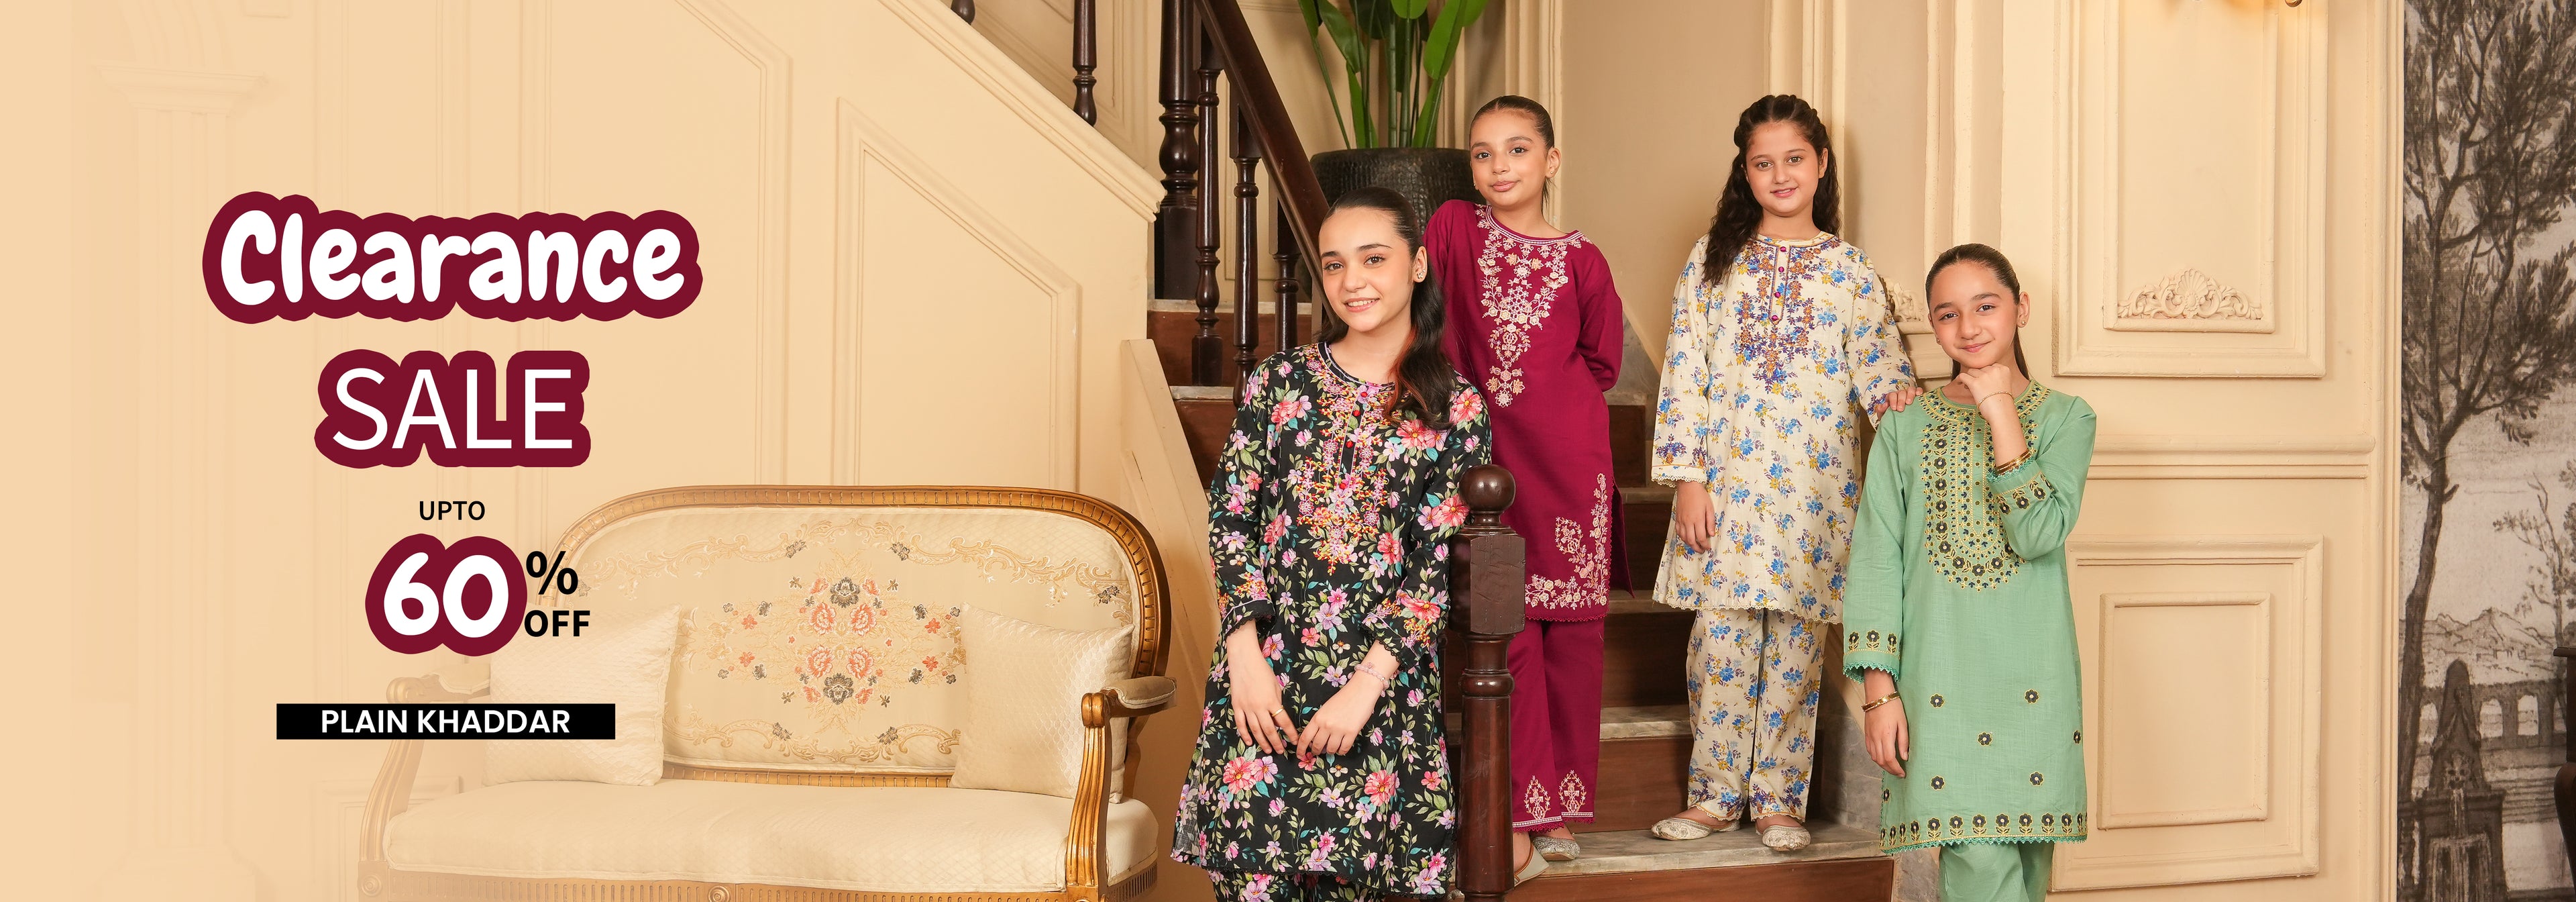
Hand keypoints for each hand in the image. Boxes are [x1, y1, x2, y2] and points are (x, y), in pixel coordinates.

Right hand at [1226, 625, 1294, 754]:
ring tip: (1268, 750)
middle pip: (1269, 729)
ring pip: (1255, 730)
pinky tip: (1249, 742)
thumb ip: (1277, 702)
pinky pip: (1241, 724)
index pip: (1283, 722)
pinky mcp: (1237, 706)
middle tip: (1281, 751)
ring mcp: (1246, 707)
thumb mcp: (1275, 685)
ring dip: (1262, 742)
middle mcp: (1259, 707)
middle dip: (1276, 742)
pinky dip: (1245, 734)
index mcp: (1271, 701)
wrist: (1243, 660)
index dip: (1290, 733)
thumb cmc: (1262, 670)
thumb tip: (1278, 718)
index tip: (1295, 741)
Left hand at [1296, 672, 1382, 756]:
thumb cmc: (1343, 698)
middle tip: (1318, 752)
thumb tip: (1316, 738)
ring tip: (1332, 749)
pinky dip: (1341, 751)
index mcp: (1318, 718)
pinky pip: (1344, 749)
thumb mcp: (1325, 709)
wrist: (1360, 691)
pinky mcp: (1352, 733)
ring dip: (1330, 751)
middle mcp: (1326, 725)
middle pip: (1317, 746)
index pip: (1305, 737)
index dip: (1301, 749)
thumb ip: (1319, 722)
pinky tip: (1341, 748)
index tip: (1300, 755)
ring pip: (1330, 749)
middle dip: (1316, 751)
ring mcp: (1339, 730)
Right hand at [1673, 481, 1717, 552]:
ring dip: (1689, 544)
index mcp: (1698, 519)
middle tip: (1702, 550)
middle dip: (1697, 548)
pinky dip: (1683, 537)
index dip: (1705, 545)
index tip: (1708, 547)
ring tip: (1695, 546)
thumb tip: (1711, 534)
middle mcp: (1688, 522)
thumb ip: (1710, 522)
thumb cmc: (1700, 495)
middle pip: (1691, 540)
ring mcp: (1681, 520)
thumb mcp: (1709, 507)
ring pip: (1684, 537)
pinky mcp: (1677, 518)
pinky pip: (1678, 531)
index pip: (1701, 537)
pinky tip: (1687, 538)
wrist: (1687, 486)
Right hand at [1862, 673, 1907, 777]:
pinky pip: (1870, 750)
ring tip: (1892, 767)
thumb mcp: (1903, 723)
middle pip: (1881, 761)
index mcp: (1886, 736)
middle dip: (1890, 770)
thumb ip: (1904, 742)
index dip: (1896, 769)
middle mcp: (1876, 738)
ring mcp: (1869, 736)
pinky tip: (1883, 757)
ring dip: (1883, 765)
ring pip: (1874, 757)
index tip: (1903, 773)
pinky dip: (1876, 757)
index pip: (1890, 759)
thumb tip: (1905, 757)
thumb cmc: (1893, 707)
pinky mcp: (1866, 734)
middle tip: (1899, 772)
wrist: (1878, 695)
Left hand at [1870, 385, 1924, 414]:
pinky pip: (1918, 390)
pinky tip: (1919, 394)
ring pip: (1910, 390)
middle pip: (1901, 393)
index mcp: (1891, 397)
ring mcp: (1908, 394)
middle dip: (1901, 400)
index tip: (1894, 408)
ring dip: (1910, 395)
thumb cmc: (1891, 418)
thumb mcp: (1883, 415)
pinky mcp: (1916, 396)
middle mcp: (1900, 394)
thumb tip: (1884, 405)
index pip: (1892, 395)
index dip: (1893, 401)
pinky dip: (1918, 391)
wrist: (1897, 423)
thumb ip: (1881, 410)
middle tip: (1900, 409)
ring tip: (1909, 403)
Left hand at [1953, 364, 2017, 410]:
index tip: (1983, 381)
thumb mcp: (2003, 385)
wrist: (2002, 412)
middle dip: (1977, 376)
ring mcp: (1984, 375)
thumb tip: (1977, 375)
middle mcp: (1994, 370)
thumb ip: (1995, 377)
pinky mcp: (1975, 383)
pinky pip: (1962, 376)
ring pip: (1971, 371)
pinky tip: (1959, 383)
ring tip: (1969, 388)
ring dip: (1969, 378)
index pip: (1990, 366)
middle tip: (1977, 386)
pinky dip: (1959, 379)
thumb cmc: (2002, 403)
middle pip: (1980, 368)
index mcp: (2004, 369)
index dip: (1985, 373)